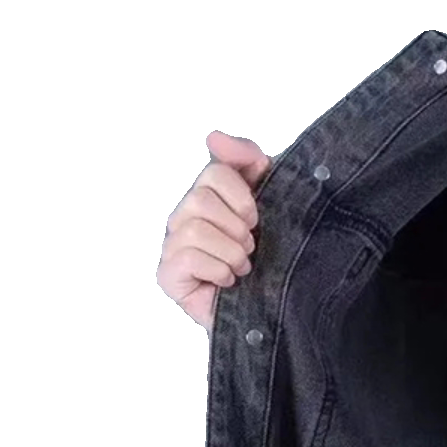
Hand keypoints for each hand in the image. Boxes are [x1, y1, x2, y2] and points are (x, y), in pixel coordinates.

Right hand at [157, 129, 271, 330]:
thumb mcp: (274, 201)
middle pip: (201, 198)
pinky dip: (219, 270)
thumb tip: (213, 136)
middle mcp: (184, 217)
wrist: (279, 311)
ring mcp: (173, 246)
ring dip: (231, 251)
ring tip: (243, 267)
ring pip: (195, 228)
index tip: (257, 219)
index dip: (242, 195)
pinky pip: (187, 257)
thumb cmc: (274, 259)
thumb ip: (250, 161)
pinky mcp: (168, 276)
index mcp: (208, 196)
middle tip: (251, 248)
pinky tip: (229, 282)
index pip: (214, 172)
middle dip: (238, 227)